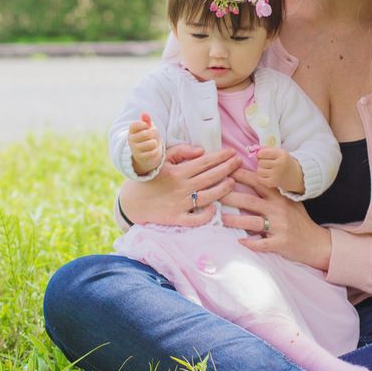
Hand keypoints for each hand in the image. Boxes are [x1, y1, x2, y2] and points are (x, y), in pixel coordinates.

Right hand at [118, 144, 241, 226]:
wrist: (132, 201)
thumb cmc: (149, 178)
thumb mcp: (161, 159)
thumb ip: (181, 152)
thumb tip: (201, 151)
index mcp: (177, 171)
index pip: (204, 162)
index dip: (220, 157)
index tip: (232, 152)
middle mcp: (181, 187)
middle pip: (210, 177)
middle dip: (227, 168)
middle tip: (239, 162)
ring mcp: (179, 204)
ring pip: (207, 196)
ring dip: (222, 189)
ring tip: (233, 181)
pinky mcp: (176, 218)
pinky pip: (195, 219)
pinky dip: (207, 214)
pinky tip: (216, 208)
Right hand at [128, 112, 161, 175]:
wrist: (147, 154)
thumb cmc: (148, 138)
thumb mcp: (148, 127)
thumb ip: (146, 120)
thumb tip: (145, 114)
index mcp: (131, 131)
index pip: (135, 125)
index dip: (144, 124)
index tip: (146, 126)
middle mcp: (131, 140)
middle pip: (147, 134)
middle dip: (153, 134)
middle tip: (151, 136)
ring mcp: (135, 150)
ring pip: (151, 143)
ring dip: (154, 143)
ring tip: (151, 144)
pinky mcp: (141, 158)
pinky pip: (153, 152)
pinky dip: (155, 151)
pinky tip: (152, 151)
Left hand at [221, 168, 331, 269]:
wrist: (315, 242)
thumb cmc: (298, 220)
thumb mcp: (288, 201)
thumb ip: (272, 192)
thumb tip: (251, 178)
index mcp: (279, 197)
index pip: (258, 182)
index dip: (241, 175)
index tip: (225, 170)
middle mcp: (279, 209)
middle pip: (250, 201)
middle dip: (231, 197)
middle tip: (214, 194)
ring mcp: (279, 226)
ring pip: (253, 222)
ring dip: (235, 221)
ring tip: (221, 218)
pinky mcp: (280, 243)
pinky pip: (262, 244)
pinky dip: (250, 243)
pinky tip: (238, 241)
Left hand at [256, 147, 303, 193]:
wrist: (295, 175)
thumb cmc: (283, 161)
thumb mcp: (278, 152)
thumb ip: (266, 149)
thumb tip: (251, 149)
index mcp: (281, 154)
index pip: (262, 152)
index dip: (261, 154)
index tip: (265, 156)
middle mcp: (279, 164)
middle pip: (260, 162)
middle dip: (262, 162)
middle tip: (268, 164)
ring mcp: (276, 174)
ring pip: (259, 170)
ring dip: (261, 170)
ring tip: (268, 170)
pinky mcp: (273, 183)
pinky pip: (260, 178)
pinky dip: (262, 177)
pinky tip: (268, 176)